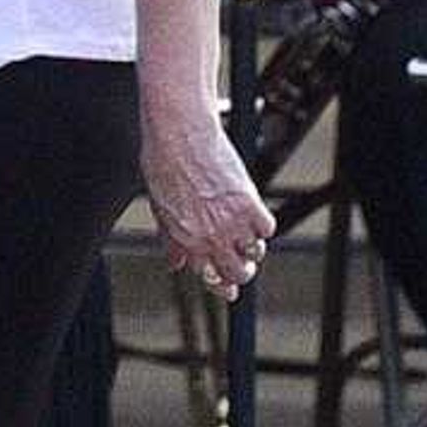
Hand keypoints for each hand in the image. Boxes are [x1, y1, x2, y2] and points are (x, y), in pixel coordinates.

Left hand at [146, 102, 271, 301]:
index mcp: (186, 239)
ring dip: (253, 250)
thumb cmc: (163, 166)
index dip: (221, 286)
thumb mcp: (160, 209)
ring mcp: (231, 221)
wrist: (179, 137)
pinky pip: (266, 228)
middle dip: (241, 273)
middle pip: (237, 272)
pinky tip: (254, 218)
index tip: (228, 289)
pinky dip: (263, 227)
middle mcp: (209, 236)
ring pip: (255, 253)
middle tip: (244, 266)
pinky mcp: (249, 203)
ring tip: (247, 240)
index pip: (209, 277)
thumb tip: (176, 264)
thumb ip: (171, 240)